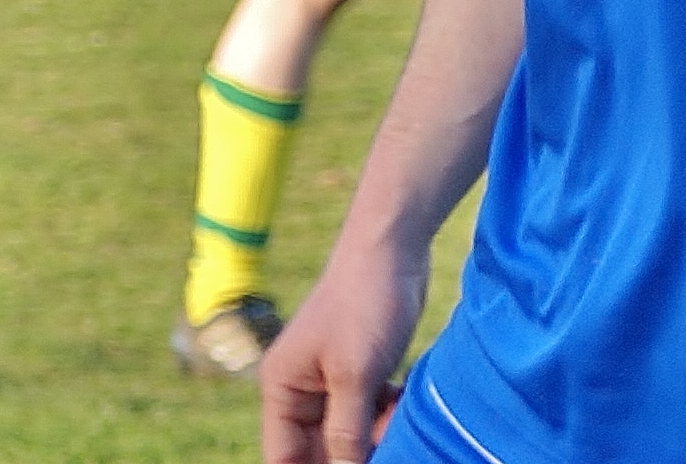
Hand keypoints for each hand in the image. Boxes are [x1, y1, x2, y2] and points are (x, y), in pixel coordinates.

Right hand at [261, 237, 427, 463]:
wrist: (395, 243)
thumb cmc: (366, 299)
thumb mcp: (356, 374)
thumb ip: (345, 434)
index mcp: (283, 387)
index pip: (283, 458)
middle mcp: (300, 387)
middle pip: (319, 451)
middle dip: (351, 456)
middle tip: (381, 444)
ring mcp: (332, 379)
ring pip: (349, 436)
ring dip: (375, 439)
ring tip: (396, 417)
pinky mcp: (361, 371)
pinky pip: (369, 415)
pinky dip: (387, 417)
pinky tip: (402, 399)